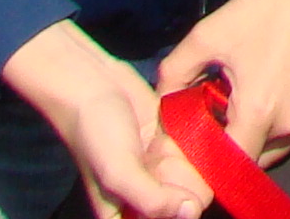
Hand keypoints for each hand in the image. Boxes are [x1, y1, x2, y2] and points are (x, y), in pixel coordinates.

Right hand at [1, 20, 208, 218]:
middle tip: (158, 157)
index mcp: (124, 215)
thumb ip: (152, 199)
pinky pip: (196, 150)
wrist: (93, 84)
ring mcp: (160, 170)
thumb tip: (190, 213)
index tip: (166, 184)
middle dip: (182, 181)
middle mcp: (144, 197)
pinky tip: (179, 130)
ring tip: (163, 143)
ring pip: (195, 176)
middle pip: (185, 203)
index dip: (175, 210)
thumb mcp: (118, 173)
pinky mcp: (171, 144)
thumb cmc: (97, 133)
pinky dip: (194, 140)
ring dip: (188, 158)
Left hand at [155, 0, 289, 166]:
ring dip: (250, 142)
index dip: (205, 164)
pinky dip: (271, 130)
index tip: (192, 146)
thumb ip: (174, 73)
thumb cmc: (263, 11)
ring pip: (270, 154)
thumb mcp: (208, 35)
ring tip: (237, 108)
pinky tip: (262, 98)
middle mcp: (287, 126)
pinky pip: (289, 138)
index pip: (226, 168)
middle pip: (247, 164)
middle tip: (212, 122)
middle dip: (226, 151)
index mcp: (258, 112)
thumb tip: (161, 103)